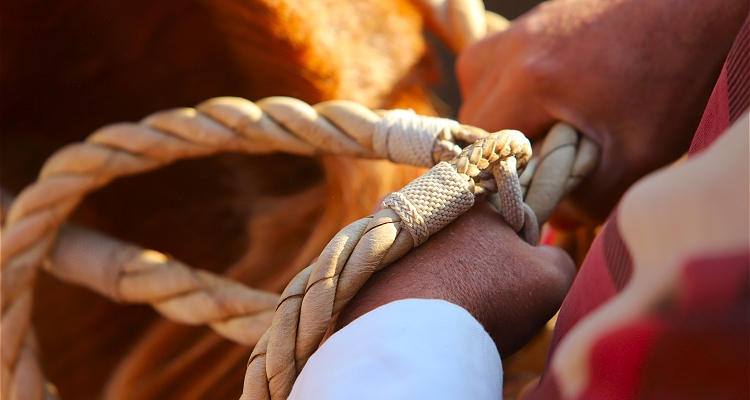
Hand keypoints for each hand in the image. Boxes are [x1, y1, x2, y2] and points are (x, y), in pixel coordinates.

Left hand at [329, 200, 575, 356]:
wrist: (413, 335)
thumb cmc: (488, 299)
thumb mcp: (550, 278)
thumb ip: (557, 258)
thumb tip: (542, 255)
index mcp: (468, 198)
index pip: (502, 219)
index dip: (515, 252)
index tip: (511, 278)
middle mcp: (421, 206)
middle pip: (461, 238)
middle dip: (472, 263)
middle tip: (479, 297)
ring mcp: (387, 237)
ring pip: (428, 257)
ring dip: (439, 277)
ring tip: (449, 309)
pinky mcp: (364, 268)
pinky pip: (397, 278)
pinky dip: (410, 293)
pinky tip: (421, 314)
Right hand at [457, 0, 747, 224]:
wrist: (703, 13)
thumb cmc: (675, 78)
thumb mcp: (637, 156)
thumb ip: (589, 198)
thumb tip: (557, 218)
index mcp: (529, 79)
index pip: (478, 141)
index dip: (495, 173)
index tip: (522, 190)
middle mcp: (515, 45)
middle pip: (470, 113)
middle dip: (494, 146)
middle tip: (534, 166)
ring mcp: (525, 26)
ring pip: (476, 82)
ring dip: (495, 113)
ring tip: (536, 131)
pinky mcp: (540, 17)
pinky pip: (498, 58)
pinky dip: (509, 85)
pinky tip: (547, 100)